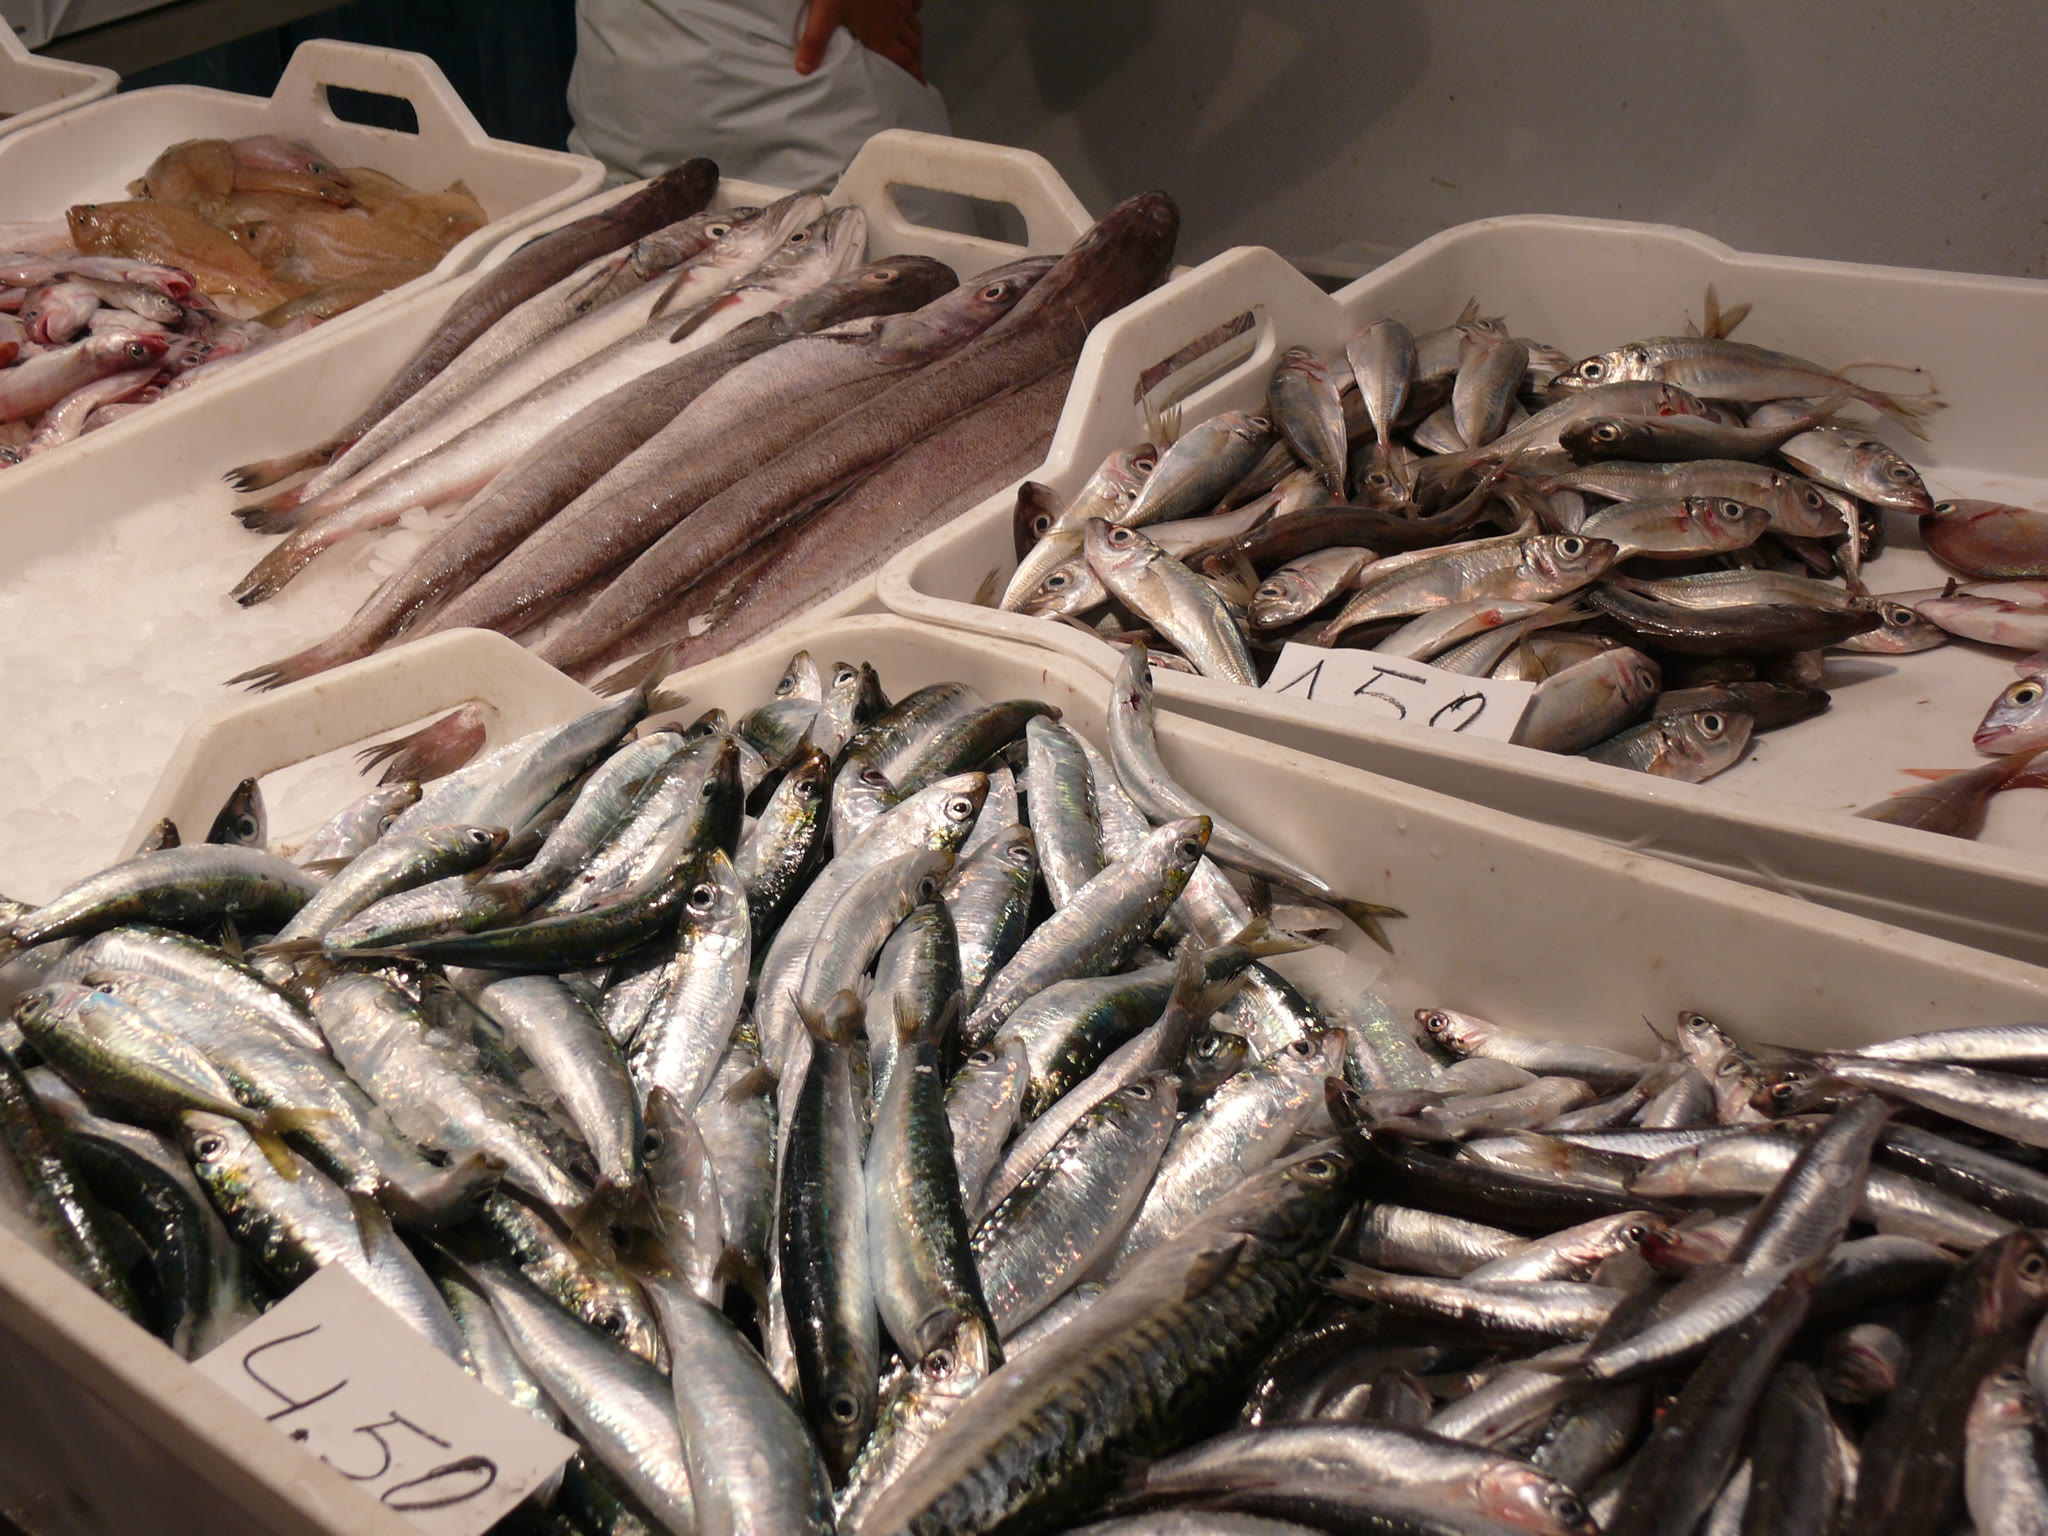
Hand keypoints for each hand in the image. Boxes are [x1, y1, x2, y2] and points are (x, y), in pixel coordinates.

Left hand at [794, 0, 924, 82]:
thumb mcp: (824, 14)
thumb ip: (815, 42)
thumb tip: (803, 71)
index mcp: (881, 34)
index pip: (904, 61)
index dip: (914, 75)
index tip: (920, 86)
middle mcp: (896, 20)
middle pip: (914, 45)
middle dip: (916, 60)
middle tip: (914, 70)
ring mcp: (899, 2)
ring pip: (916, 24)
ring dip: (916, 39)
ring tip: (912, 48)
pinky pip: (914, 1)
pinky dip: (915, 10)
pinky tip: (910, 11)